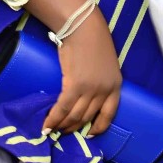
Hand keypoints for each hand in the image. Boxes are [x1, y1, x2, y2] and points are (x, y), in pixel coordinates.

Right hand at [42, 6, 121, 136]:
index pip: (110, 114)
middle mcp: (105, 90)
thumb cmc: (93, 41)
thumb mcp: (105, 65)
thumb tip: (86, 97)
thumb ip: (100, 81)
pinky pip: (63, 108)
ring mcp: (91, 89)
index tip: (90, 134)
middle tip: (63, 132)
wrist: (84, 27)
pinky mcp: (75, 85)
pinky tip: (46, 125)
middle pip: (88, 117)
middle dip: (75, 127)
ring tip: (53, 129)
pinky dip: (54, 118)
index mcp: (116, 85)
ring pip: (75, 116)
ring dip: (63, 125)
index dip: (99, 126)